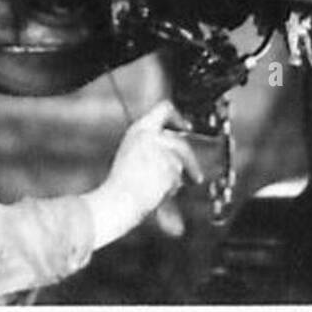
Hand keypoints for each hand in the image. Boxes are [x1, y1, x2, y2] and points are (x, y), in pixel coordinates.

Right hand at [83, 100, 203, 248]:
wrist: (116, 202)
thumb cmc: (121, 185)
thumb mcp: (132, 153)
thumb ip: (152, 144)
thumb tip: (176, 147)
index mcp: (139, 129)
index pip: (164, 109)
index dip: (178, 118)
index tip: (187, 129)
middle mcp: (150, 135)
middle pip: (181, 143)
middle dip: (191, 162)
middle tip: (195, 177)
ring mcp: (159, 151)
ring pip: (181, 163)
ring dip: (177, 179)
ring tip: (162, 190)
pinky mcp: (167, 167)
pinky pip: (178, 179)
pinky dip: (172, 189)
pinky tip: (157, 194)